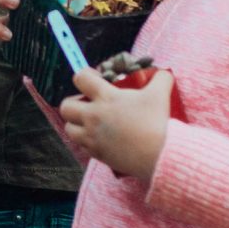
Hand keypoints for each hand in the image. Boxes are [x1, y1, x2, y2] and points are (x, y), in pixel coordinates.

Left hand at [59, 67, 173, 181]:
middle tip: (88, 103)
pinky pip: (81, 146)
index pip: (80, 78)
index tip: (94, 78)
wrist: (158, 154)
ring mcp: (92, 137)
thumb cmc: (156, 122)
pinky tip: (99, 138)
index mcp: (105, 97)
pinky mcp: (96, 154)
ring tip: (90, 122)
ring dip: (76, 123)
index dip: (85, 75)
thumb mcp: (160, 93)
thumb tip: (163, 72)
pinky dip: (86, 140)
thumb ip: (161, 78)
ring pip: (69, 128)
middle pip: (66, 106)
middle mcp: (93, 116)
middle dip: (74, 101)